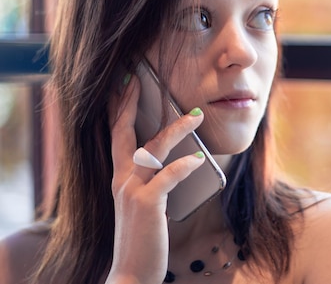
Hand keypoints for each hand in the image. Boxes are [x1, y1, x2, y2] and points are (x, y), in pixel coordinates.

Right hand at [105, 74, 205, 283]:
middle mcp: (122, 180)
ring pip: (152, 149)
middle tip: (140, 80)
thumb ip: (152, 182)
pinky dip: (184, 165)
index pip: (118, 136)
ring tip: (196, 114)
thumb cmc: (142, 239)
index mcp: (121, 179)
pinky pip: (167, 177)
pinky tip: (198, 158)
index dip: (121, 109)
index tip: (126, 86)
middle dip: (132, 104)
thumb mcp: (144, 205)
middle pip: (124, 133)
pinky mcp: (147, 205)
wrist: (131, 274)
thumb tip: (175, 161)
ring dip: (176, 128)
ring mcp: (132, 192)